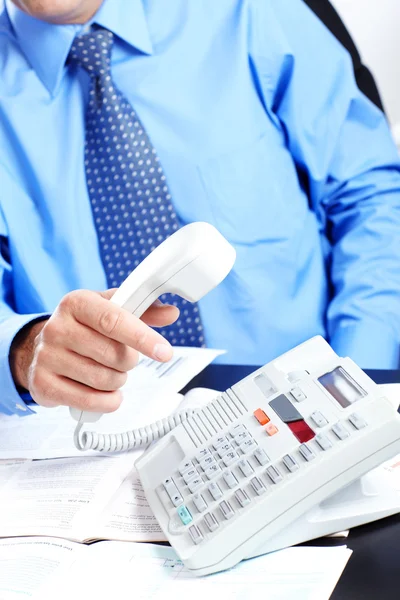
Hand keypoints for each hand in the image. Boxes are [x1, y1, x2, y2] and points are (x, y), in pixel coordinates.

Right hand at [10, 289, 178, 412]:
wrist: (43, 347)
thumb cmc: (83, 326)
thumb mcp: (110, 309)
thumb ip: (143, 310)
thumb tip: (170, 313)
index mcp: (76, 302)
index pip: (114, 320)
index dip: (143, 338)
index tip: (164, 352)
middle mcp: (57, 328)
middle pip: (113, 354)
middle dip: (128, 361)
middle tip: (122, 358)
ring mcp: (47, 357)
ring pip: (104, 379)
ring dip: (118, 380)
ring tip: (109, 371)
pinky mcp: (43, 384)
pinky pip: (90, 401)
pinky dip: (108, 400)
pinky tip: (106, 392)